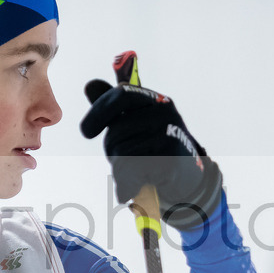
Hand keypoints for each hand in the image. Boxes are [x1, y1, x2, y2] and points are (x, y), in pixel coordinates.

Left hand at [80, 80, 222, 228]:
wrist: (188, 180)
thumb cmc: (156, 150)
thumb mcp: (136, 124)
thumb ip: (113, 107)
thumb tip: (90, 85)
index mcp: (157, 101)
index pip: (121, 95)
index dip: (98, 112)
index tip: (86, 132)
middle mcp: (166, 113)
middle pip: (117, 129)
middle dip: (112, 149)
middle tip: (121, 161)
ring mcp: (170, 135)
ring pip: (122, 153)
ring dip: (120, 169)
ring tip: (133, 173)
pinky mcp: (171, 160)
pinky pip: (133, 171)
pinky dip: (127, 184)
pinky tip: (135, 187)